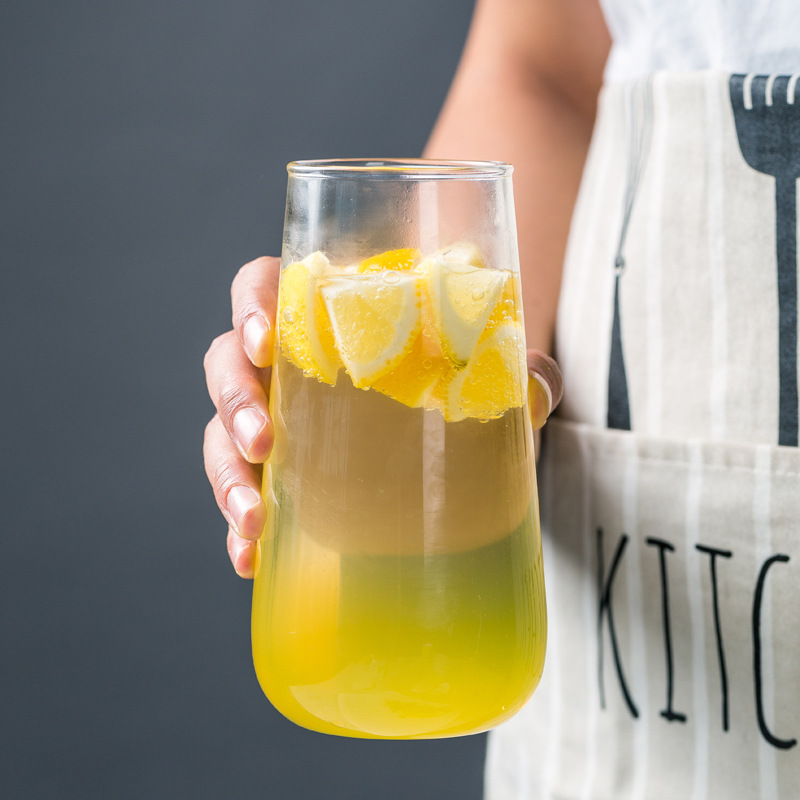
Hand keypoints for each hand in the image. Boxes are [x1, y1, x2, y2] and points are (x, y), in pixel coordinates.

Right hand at [203, 256, 563, 578]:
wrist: (458, 427)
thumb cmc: (461, 377)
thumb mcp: (496, 368)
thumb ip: (522, 370)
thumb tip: (536, 387)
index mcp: (326, 313)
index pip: (262, 285)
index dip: (249, 305)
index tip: (265, 339)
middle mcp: (289, 364)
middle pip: (227, 364)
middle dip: (234, 400)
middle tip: (263, 439)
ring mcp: (281, 421)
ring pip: (222, 433)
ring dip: (225, 472)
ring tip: (253, 517)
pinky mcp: (284, 476)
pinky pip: (243, 493)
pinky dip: (238, 526)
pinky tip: (250, 556)